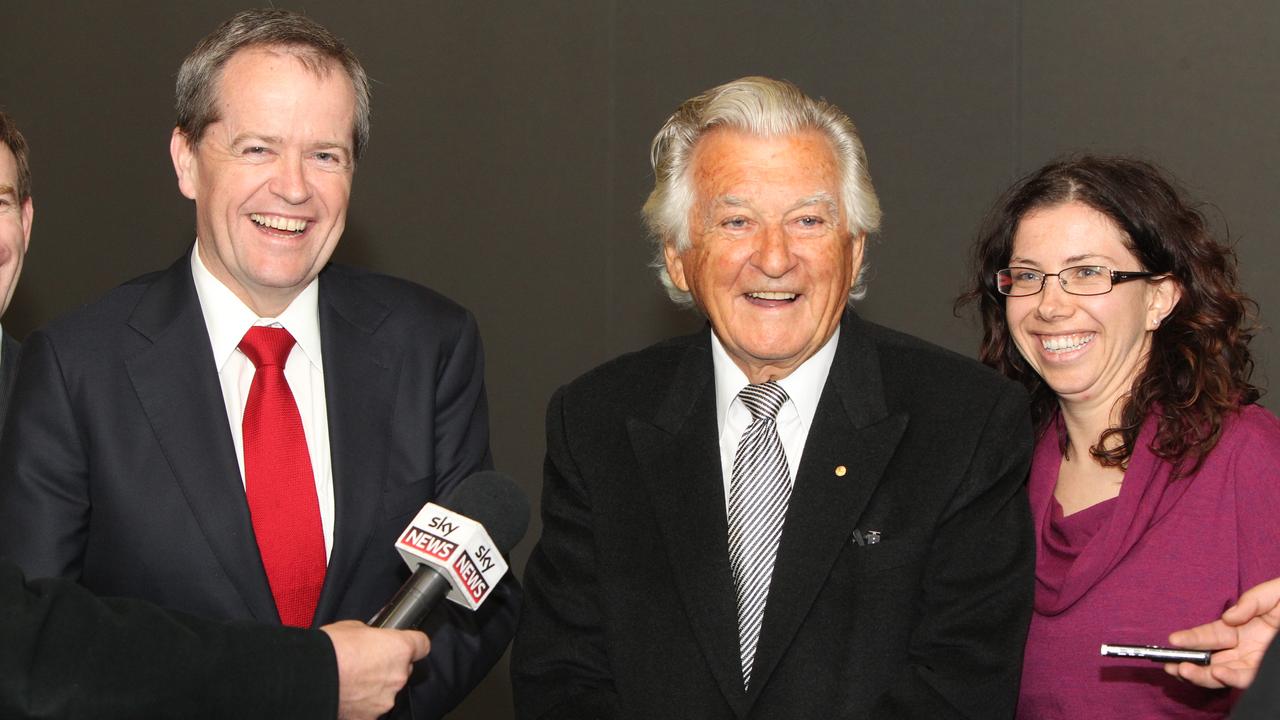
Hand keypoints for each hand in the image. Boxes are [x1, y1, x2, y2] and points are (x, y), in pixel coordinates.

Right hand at [320, 620, 430, 719]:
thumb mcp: (354, 627)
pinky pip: (371, 709)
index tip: (406, 645)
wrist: (309, 676)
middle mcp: (398, 676)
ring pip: (387, 691)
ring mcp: (385, 699)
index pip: (422, 645)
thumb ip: (372, 636)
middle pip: (403, 670)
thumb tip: (371, 641)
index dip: (412, 644)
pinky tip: (347, 695)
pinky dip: (362, 704)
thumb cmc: (330, 649)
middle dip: (388, 667)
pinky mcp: (369, 717)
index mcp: (400, 649)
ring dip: (374, 687)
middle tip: (365, 663)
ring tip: (351, 681)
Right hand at [1164, 577, 1279, 688]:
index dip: (1190, 638)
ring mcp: (1255, 662)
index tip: (1173, 640)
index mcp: (1239, 627)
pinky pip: (1248, 679)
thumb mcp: (1275, 593)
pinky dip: (1231, 678)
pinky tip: (1218, 672)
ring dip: (1202, 675)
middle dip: (1188, 662)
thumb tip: (1228, 618)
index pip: (1209, 634)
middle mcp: (1243, 647)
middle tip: (1171, 664)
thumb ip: (1250, 602)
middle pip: (1209, 658)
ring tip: (1184, 671)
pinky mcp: (1267, 671)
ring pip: (1223, 673)